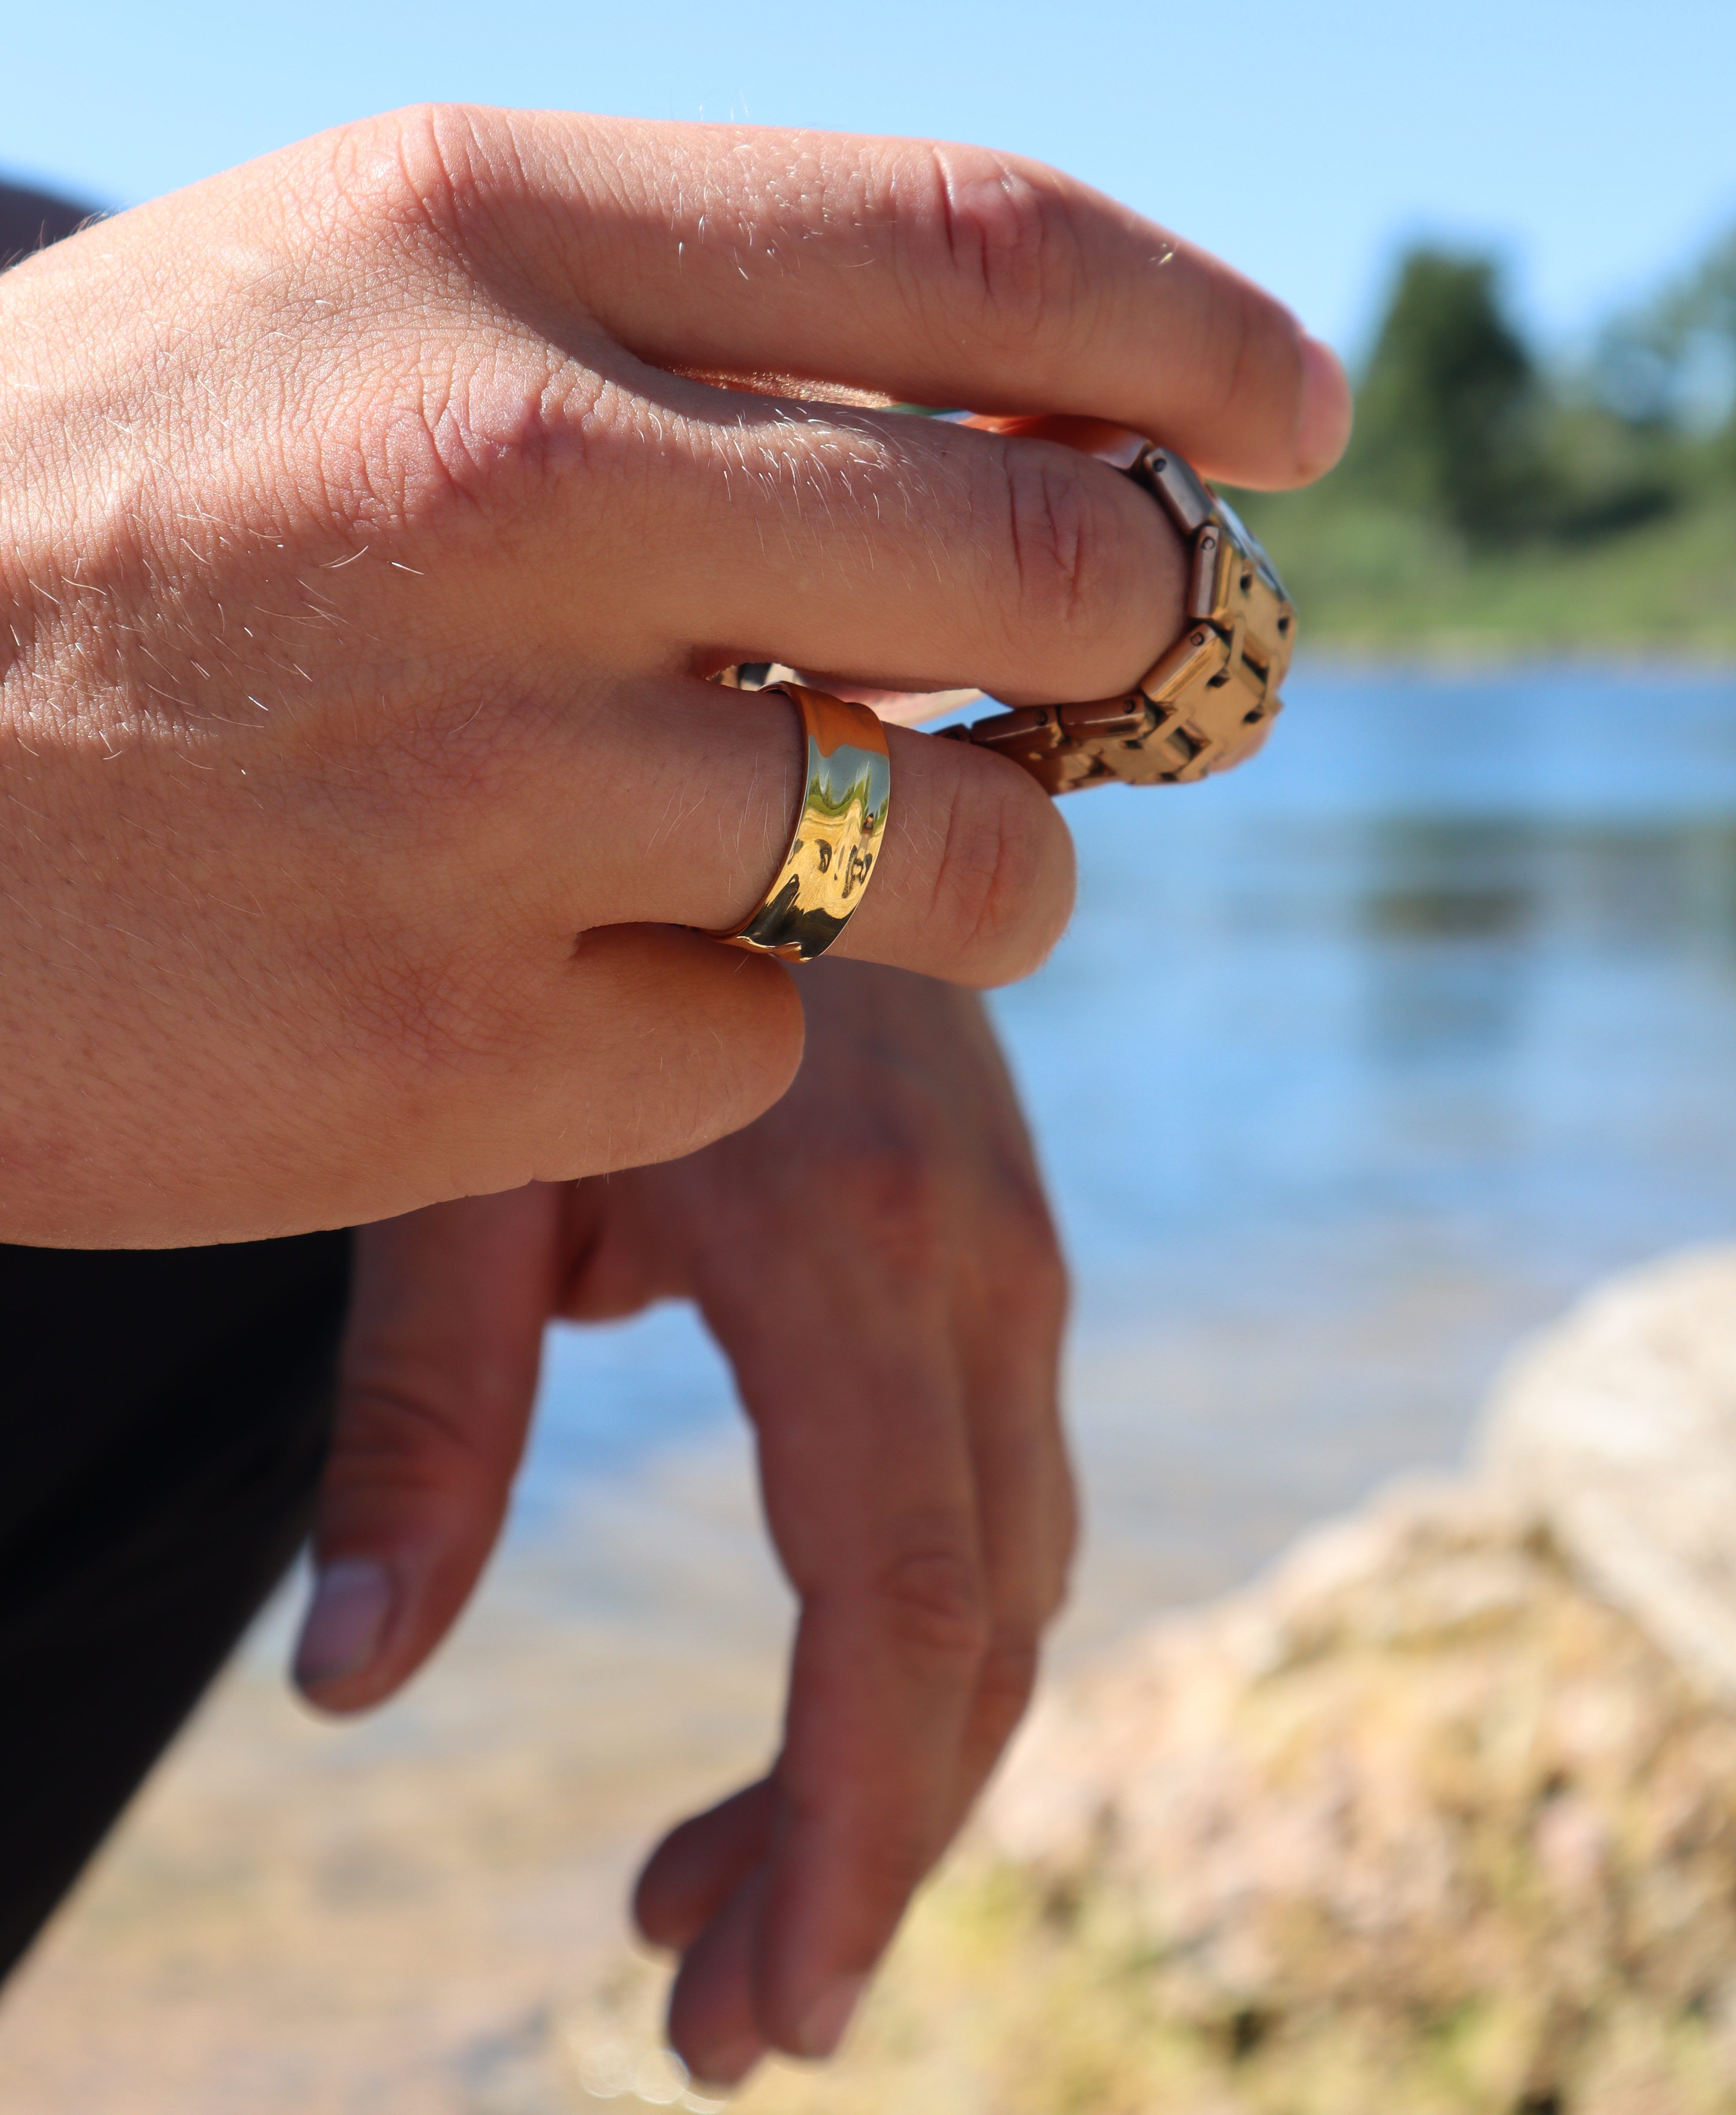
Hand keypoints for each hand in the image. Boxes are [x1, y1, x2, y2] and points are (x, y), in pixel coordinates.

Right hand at [0, 108, 1346, 1244]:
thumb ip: (669, 319)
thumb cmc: (84, 520)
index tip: (1294, 412)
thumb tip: (1026, 403)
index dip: (1195, 333)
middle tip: (1122, 671)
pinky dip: (706, 1013)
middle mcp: (509, 488)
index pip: (985, 253)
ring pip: (968, 863)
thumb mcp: (343, 299)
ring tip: (836, 845)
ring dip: (974, 871)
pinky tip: (540, 974)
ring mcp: (490, 789)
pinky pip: (760, 1040)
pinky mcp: (457, 1051)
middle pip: (1047, 567)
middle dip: (1144, 636)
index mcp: (485, 240)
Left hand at [294, 960, 1073, 2087]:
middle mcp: (978, 1268)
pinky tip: (802, 1729)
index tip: (761, 2011)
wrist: (768, 776)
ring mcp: (1017, 1262)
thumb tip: (348, 1689)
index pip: (899, 1610)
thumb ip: (423, 1422)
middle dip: (858, 1853)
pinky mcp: (1010, 1261)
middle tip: (710, 2019)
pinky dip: (918, 1652)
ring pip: (1007, 1589)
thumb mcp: (461, 1175)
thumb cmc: (566, 954)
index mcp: (848, 1250)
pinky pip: (1000, 1505)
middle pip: (971, 1637)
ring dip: (888, 1771)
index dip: (846, 1834)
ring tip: (706, 1899)